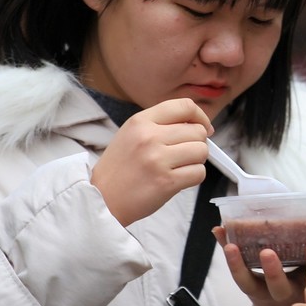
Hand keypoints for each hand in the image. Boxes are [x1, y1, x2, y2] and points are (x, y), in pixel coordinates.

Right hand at [92, 97, 213, 226]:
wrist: (101, 199)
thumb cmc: (119, 169)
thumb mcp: (132, 134)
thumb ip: (161, 125)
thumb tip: (198, 124)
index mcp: (141, 121)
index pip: (185, 106)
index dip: (201, 117)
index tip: (204, 127)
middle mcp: (150, 137)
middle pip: (198, 131)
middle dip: (197, 143)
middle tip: (184, 154)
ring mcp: (158, 159)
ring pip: (202, 151)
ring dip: (196, 161)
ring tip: (179, 167)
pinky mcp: (167, 182)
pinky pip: (199, 173)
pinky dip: (194, 177)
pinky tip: (179, 179)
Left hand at [212, 236, 305, 305]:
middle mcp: (286, 295)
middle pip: (278, 287)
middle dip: (272, 271)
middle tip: (266, 253)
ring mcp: (264, 293)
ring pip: (248, 282)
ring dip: (237, 264)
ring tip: (230, 244)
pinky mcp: (249, 287)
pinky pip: (236, 272)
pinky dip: (228, 254)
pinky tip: (219, 231)